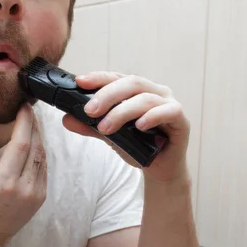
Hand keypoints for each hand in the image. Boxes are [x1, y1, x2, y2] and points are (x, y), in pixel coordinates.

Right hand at [0, 103, 46, 246]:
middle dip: (34, 125)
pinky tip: (32, 141)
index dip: (25, 122)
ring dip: (39, 136)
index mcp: (4, 183)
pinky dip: (39, 151)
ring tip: (30, 121)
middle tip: (28, 108)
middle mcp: (25, 189)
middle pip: (36, 147)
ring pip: (43, 157)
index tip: (23, 106)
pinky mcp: (41, 197)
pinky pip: (44, 168)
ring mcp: (36, 194)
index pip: (22, 143)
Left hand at [62, 72, 189, 182]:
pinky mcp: (181, 120)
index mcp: (137, 90)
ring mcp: (169, 104)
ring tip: (105, 128)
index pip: (116, 77)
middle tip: (89, 111)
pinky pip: (169, 111)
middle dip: (108, 95)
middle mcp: (155, 92)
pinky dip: (153, 116)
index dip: (98, 78)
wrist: (159, 170)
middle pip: (131, 83)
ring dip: (123, 112)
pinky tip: (139, 125)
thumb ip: (90, 127)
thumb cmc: (137, 148)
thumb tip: (66, 119)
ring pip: (145, 98)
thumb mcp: (109, 136)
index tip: (79, 82)